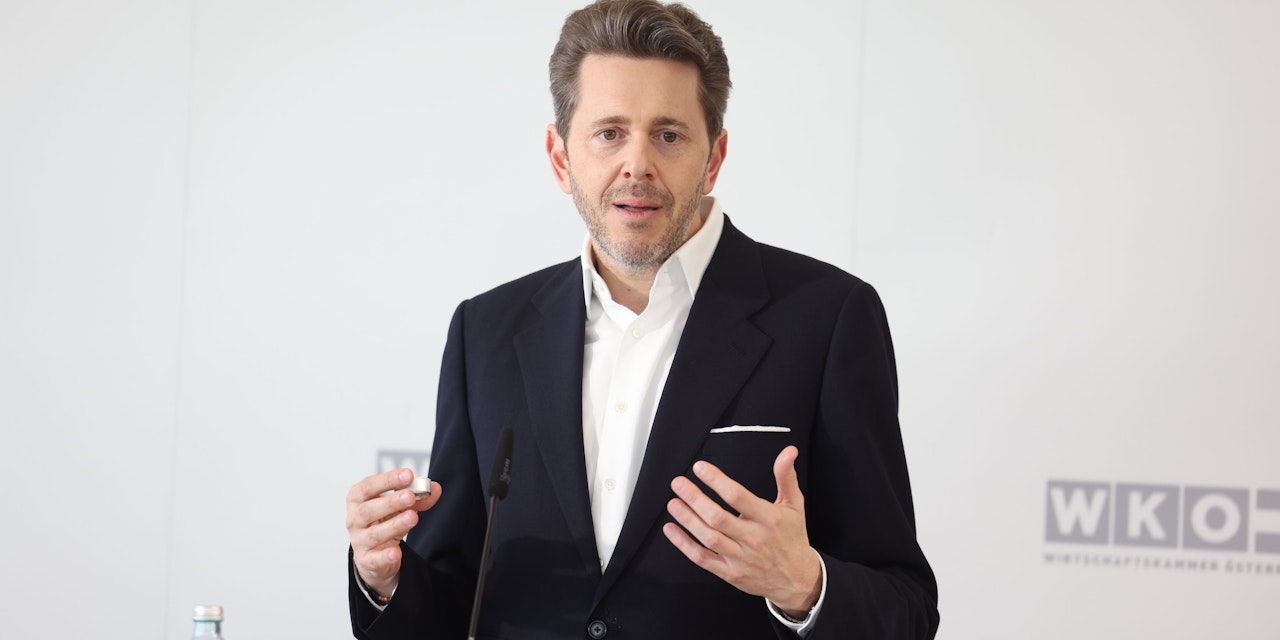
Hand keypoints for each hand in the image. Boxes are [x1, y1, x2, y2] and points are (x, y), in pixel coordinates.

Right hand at [346, 468, 441, 597]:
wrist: (375, 554)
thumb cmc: (383, 522)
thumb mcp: (399, 507)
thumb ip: (417, 498)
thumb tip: (435, 489)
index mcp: (358, 499)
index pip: (368, 486)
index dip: (387, 480)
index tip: (408, 475)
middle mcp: (355, 519)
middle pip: (368, 510)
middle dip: (390, 502)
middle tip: (410, 496)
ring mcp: (359, 541)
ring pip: (374, 534)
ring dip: (394, 524)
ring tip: (412, 517)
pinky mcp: (366, 560)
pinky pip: (375, 559)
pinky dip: (385, 556)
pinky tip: (396, 552)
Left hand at [663, 445, 820, 617]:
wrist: (797, 579)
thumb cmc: (792, 538)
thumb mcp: (794, 505)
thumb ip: (786, 477)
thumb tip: (788, 452)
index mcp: (769, 519)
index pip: (738, 497)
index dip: (716, 481)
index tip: (700, 468)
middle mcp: (753, 539)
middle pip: (718, 517)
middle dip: (695, 498)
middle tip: (678, 483)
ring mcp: (741, 558)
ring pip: (709, 538)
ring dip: (687, 519)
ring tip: (673, 503)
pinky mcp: (730, 573)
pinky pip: (703, 558)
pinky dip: (684, 544)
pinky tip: (672, 530)